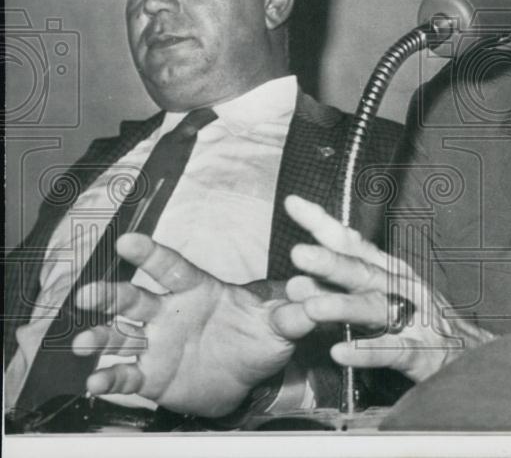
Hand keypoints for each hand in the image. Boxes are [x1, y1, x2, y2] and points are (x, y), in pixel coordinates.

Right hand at [71, 233, 313, 417]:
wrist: (246, 378)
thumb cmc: (259, 339)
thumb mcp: (280, 324)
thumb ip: (293, 310)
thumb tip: (313, 290)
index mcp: (198, 290)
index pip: (172, 267)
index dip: (150, 254)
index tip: (127, 241)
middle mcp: (170, 312)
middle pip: (135, 298)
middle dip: (110, 294)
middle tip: (87, 293)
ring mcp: (156, 344)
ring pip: (121, 334)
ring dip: (100, 337)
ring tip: (84, 342)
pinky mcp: (151, 375)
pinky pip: (126, 374)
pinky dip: (109, 377)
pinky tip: (94, 380)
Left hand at [272, 195, 494, 381]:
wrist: (469, 353)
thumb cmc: (420, 320)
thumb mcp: (385, 293)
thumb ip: (345, 285)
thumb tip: (296, 279)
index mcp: (389, 271)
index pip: (353, 243)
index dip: (324, 224)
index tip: (293, 205)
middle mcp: (401, 288)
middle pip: (363, 272)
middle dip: (331, 262)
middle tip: (298, 254)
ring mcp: (413, 319)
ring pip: (376, 309)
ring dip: (344, 306)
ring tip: (311, 307)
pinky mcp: (420, 353)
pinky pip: (392, 351)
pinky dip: (366, 351)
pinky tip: (340, 351)